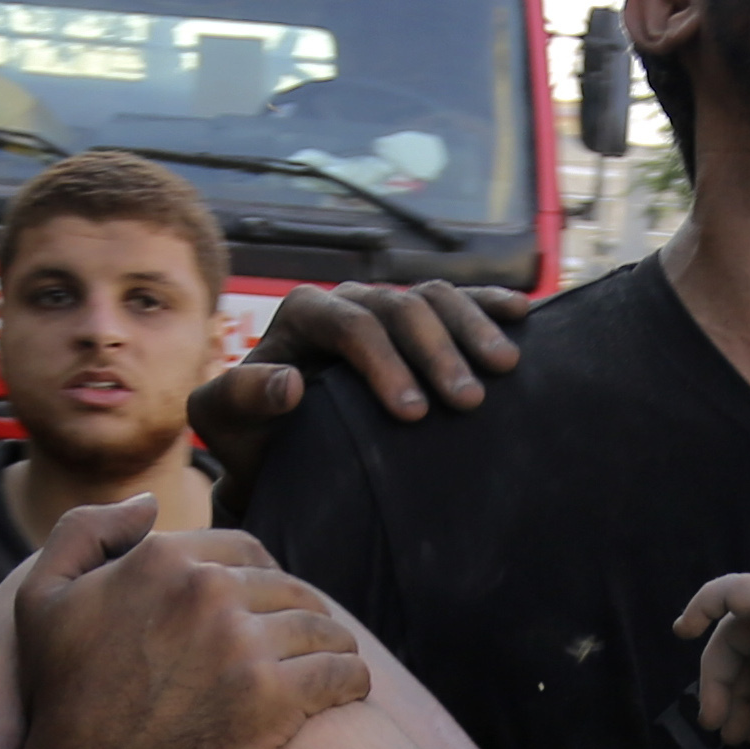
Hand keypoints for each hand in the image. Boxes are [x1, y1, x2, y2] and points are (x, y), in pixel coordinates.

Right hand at [11, 496, 371, 748]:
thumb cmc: (64, 703)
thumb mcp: (41, 602)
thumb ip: (85, 532)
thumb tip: (148, 502)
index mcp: (161, 559)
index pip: (246, 549)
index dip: (260, 579)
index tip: (262, 612)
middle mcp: (205, 591)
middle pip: (288, 587)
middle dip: (296, 615)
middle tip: (298, 648)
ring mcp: (243, 644)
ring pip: (322, 628)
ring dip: (331, 647)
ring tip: (327, 669)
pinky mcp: (274, 699)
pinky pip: (343, 673)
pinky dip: (352, 682)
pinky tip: (347, 694)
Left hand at [187, 280, 530, 462]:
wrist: (284, 451)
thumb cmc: (254, 439)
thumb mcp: (226, 423)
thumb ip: (240, 397)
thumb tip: (291, 382)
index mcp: (304, 313)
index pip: (352, 324)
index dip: (385, 363)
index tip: (412, 413)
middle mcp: (350, 299)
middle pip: (402, 308)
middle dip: (438, 353)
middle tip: (466, 403)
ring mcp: (389, 307)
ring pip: (437, 297)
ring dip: (473, 330)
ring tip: (503, 370)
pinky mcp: (420, 322)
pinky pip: (462, 299)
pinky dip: (491, 305)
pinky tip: (523, 317)